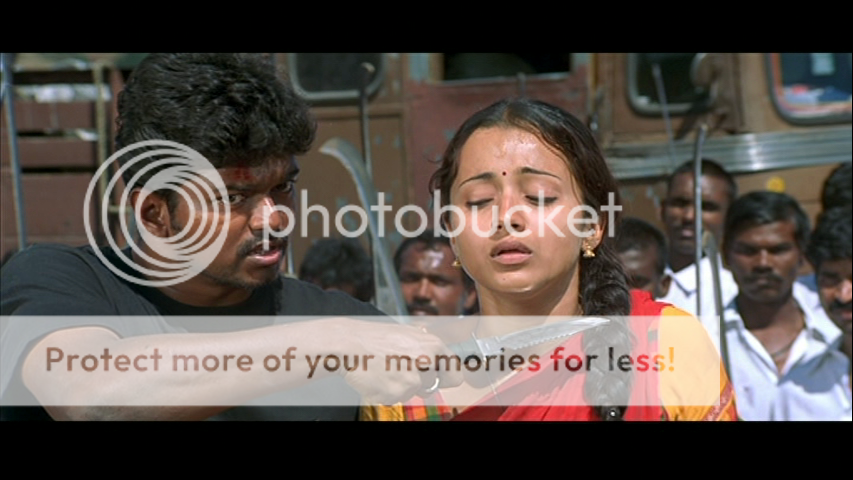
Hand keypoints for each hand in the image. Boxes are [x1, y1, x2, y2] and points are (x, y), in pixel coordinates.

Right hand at [328, 319, 464, 404]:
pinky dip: (386, 392)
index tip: (442, 378)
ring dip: (400, 386)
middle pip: (432, 385)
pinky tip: (378, 377)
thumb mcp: (407, 333)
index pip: (455, 371)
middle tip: (401, 370)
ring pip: (412, 393)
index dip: (447, 376)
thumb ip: (426, 346)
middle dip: (419, 382)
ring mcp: (410, 381)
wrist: (349, 345)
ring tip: (385, 369)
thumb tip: (440, 357)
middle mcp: (425, 364)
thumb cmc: (375, 337)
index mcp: (432, 346)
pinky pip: (395, 399)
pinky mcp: (395, 394)